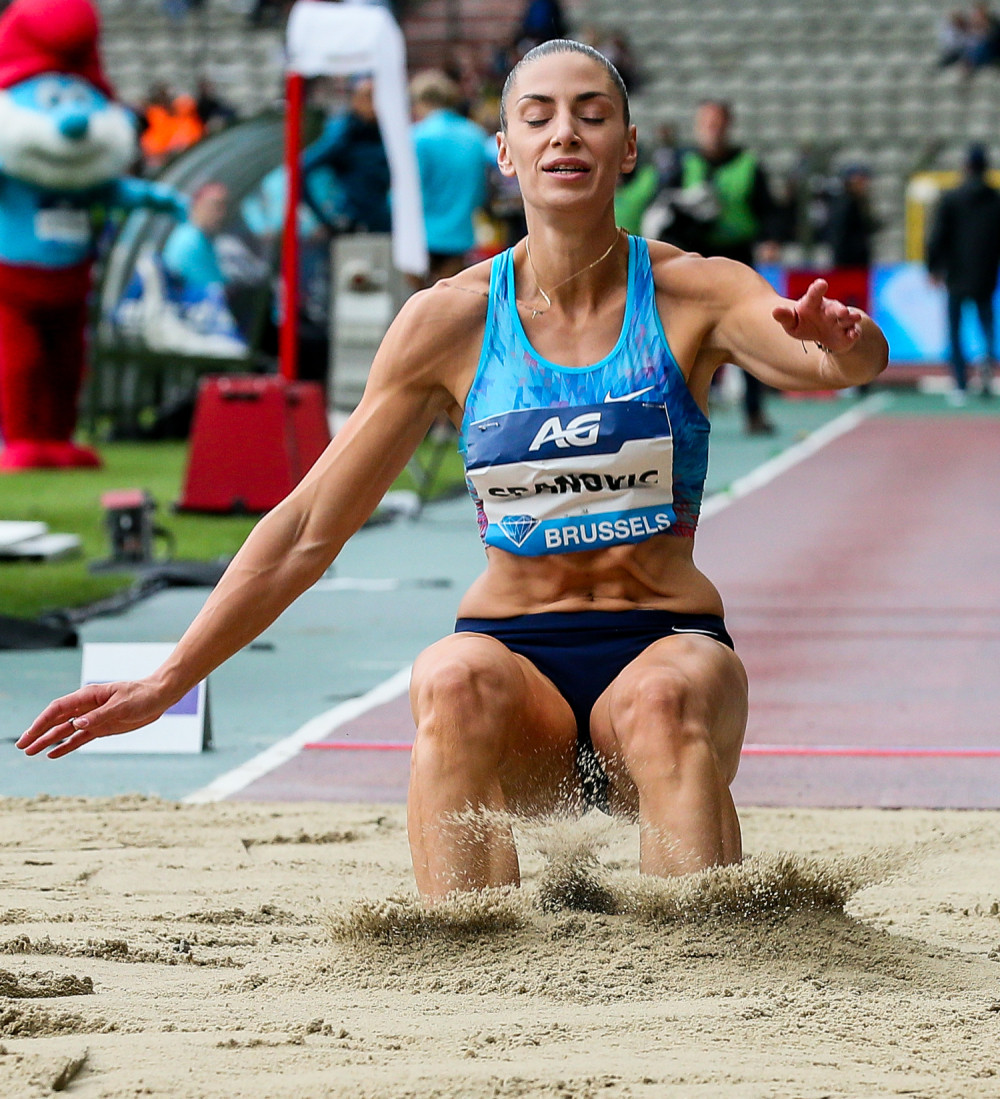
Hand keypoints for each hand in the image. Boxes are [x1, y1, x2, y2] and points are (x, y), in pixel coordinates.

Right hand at [16, 679, 172, 758]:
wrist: (159, 697)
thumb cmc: (141, 696)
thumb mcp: (122, 705)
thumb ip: (99, 716)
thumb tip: (77, 724)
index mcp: (88, 696)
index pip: (59, 709)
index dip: (42, 721)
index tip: (31, 734)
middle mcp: (87, 707)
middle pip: (57, 721)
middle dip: (39, 733)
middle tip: (22, 746)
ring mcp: (93, 718)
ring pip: (65, 731)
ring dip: (49, 741)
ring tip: (31, 752)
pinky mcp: (102, 728)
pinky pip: (80, 739)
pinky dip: (66, 746)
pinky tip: (53, 754)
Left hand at [771, 278, 863, 353]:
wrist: (821, 336)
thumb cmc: (804, 324)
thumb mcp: (792, 323)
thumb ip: (785, 317)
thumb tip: (775, 311)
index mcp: (814, 303)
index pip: (815, 294)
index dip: (818, 289)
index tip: (821, 284)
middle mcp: (830, 309)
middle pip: (835, 307)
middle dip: (839, 308)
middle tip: (841, 311)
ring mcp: (841, 321)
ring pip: (847, 318)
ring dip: (850, 317)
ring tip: (851, 317)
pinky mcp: (848, 333)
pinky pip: (853, 332)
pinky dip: (853, 333)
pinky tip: (852, 335)